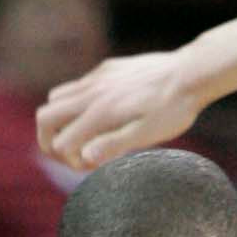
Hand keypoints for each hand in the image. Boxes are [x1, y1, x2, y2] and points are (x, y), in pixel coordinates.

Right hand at [37, 49, 205, 170]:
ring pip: (57, 98)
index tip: (89, 167)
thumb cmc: (173, 109)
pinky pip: (76, 86)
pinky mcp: (106, 69)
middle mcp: (92, 92)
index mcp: (101, 112)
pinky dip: (74, 105)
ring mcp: (97, 78)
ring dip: (60, 121)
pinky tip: (100, 117)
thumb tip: (84, 158)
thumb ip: (113, 145)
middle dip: (49, 140)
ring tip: (84, 137)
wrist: (191, 73)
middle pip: (46, 116)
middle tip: (70, 156)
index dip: (68, 161)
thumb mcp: (147, 134)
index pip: (60, 141)